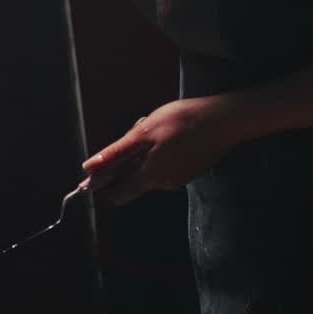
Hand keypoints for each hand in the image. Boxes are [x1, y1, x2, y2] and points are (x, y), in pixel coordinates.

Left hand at [80, 96, 243, 205]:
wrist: (222, 119)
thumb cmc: (182, 121)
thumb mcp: (143, 133)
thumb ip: (115, 155)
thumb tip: (89, 169)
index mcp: (150, 176)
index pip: (119, 194)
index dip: (105, 183)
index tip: (97, 170)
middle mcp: (164, 184)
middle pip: (134, 180)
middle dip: (129, 161)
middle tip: (138, 134)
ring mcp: (179, 178)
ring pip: (150, 171)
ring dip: (146, 154)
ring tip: (157, 130)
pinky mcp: (189, 170)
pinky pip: (165, 165)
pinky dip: (161, 153)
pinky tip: (170, 134)